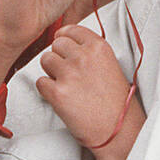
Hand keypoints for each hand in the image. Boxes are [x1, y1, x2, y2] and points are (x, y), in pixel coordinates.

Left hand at [35, 25, 132, 148]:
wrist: (118, 129)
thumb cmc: (116, 101)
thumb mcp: (110, 65)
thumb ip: (91, 52)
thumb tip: (67, 42)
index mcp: (99, 47)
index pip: (71, 30)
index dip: (64, 38)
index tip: (63, 45)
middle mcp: (84, 57)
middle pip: (56, 44)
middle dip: (58, 56)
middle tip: (66, 71)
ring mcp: (70, 74)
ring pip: (45, 60)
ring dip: (50, 72)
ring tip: (64, 84)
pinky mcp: (58, 93)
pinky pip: (40, 82)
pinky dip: (46, 90)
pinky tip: (61, 97)